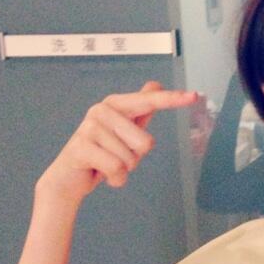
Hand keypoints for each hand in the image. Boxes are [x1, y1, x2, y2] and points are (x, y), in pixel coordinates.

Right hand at [37, 81, 197, 206]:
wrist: (68, 179)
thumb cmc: (101, 153)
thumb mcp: (124, 130)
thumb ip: (141, 108)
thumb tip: (155, 83)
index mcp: (116, 105)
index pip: (150, 101)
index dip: (172, 99)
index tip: (194, 96)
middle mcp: (102, 111)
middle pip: (146, 143)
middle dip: (135, 158)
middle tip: (116, 157)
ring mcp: (90, 128)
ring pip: (131, 159)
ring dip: (123, 170)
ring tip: (106, 164)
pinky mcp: (81, 147)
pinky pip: (117, 169)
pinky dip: (115, 180)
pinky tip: (101, 175)